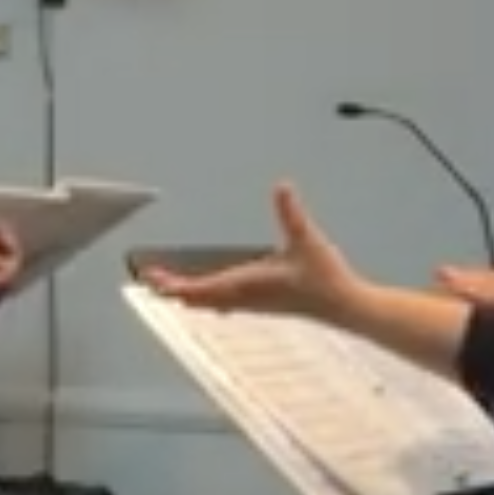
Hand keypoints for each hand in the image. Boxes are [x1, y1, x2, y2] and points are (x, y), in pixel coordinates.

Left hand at [146, 183, 362, 319]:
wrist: (345, 307)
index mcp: (246, 283)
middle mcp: (243, 296)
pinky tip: (204, 293)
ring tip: (167, 283)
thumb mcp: (306, 239)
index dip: (171, 284)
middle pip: (195, 298)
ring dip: (186, 293)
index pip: (198, 288)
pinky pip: (221, 303)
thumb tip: (282, 187)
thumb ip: (291, 212)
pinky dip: (204, 296)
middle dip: (170, 288)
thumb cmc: (325, 278)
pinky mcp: (259, 304)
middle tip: (148, 276)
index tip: (151, 276)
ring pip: (207, 303)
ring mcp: (250, 303)